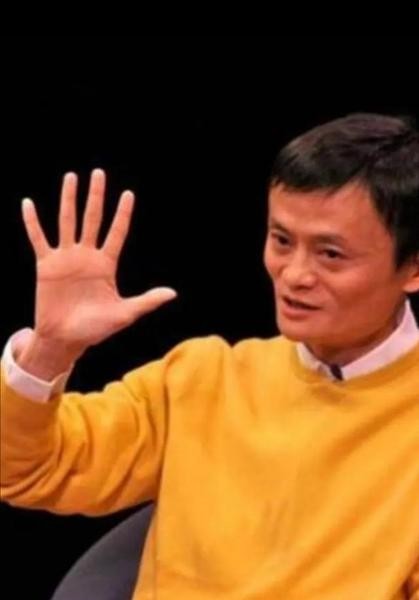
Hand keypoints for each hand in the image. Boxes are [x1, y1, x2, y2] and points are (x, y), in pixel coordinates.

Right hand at [21, 169, 176, 359]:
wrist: (66, 339)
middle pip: (92, 219)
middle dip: (96, 196)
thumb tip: (173, 293)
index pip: (117, 233)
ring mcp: (66, 258)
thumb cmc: (96, 328)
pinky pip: (38, 239)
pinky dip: (33, 222)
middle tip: (99, 173)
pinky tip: (28, 203)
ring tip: (71, 177)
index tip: (128, 194)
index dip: (122, 214)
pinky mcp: (46, 265)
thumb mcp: (125, 314)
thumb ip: (147, 301)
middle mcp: (86, 256)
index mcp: (106, 265)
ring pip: (67, 221)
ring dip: (69, 199)